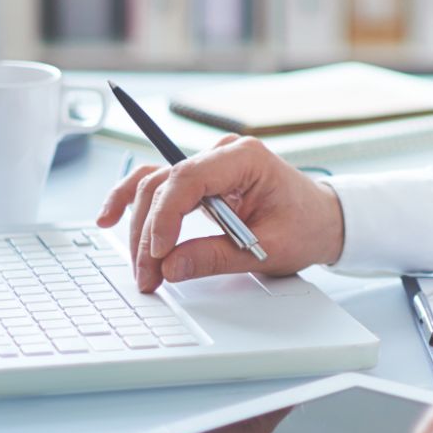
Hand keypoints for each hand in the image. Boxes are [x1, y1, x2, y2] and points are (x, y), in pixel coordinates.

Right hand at [96, 135, 343, 291]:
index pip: (188, 179)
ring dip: (139, 227)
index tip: (159, 255)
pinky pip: (158, 186)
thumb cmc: (305, 225)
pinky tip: (109, 218)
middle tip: (148, 278)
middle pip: (164, 186)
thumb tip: (171, 266)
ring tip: (140, 268)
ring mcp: (208, 165)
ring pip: (154, 187)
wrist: (323, 219)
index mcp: (245, 158)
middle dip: (149, 234)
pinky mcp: (200, 181)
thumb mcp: (269, 248)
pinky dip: (132, 202)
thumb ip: (217, 256)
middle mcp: (221, 155)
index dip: (165, 217)